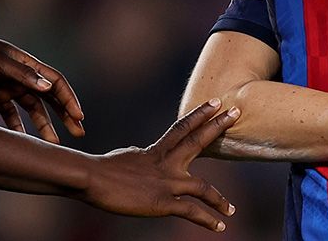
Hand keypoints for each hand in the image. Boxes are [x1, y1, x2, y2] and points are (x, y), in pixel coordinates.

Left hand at [0, 22, 84, 141]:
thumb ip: (23, 74)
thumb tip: (49, 88)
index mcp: (26, 63)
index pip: (55, 82)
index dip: (69, 99)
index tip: (78, 117)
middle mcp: (20, 75)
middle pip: (49, 97)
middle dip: (64, 114)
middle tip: (78, 132)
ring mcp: (7, 86)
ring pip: (32, 109)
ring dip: (44, 125)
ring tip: (53, 143)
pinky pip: (10, 115)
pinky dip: (17, 127)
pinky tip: (22, 141)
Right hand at [83, 100, 239, 231]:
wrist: (92, 178)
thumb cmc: (103, 169)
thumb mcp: (129, 156)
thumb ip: (144, 155)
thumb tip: (146, 153)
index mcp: (156, 151)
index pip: (182, 127)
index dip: (200, 114)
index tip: (215, 102)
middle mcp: (166, 163)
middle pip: (197, 141)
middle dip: (217, 126)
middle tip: (236, 112)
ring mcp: (166, 182)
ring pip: (202, 187)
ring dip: (219, 200)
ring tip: (232, 210)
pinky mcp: (162, 203)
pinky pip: (191, 212)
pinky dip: (207, 219)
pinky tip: (219, 226)